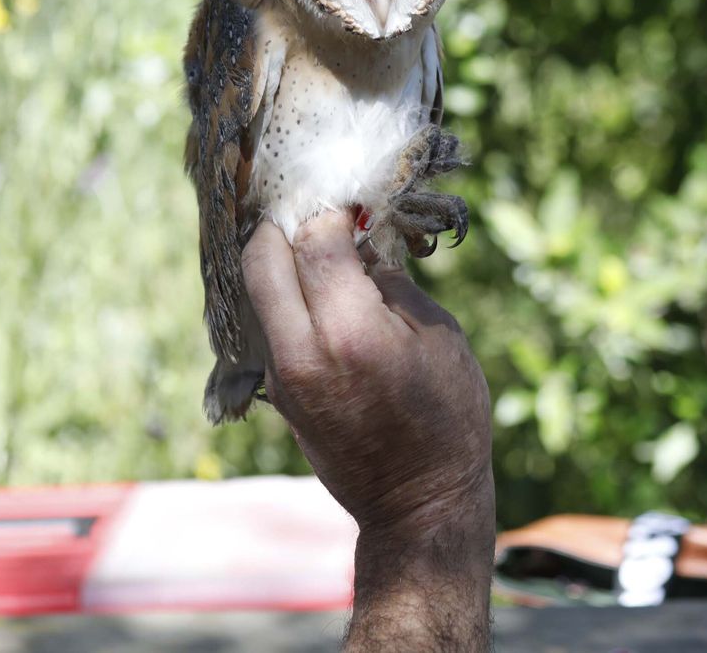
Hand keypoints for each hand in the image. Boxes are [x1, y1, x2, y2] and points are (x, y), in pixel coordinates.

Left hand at [242, 209, 493, 650]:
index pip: (314, 241)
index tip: (351, 204)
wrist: (418, 502)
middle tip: (318, 215)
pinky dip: (288, 296)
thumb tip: (359, 243)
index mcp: (351, 332)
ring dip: (283, 261)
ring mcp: (283, 375)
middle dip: (287, 225)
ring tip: (322, 251)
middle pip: (262, 257)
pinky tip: (322, 293)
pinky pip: (270, 323)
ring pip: (259, 290)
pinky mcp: (279, 392)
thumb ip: (391, 281)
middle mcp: (303, 351)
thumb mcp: (439, 336)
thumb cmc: (448, 415)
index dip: (332, 212)